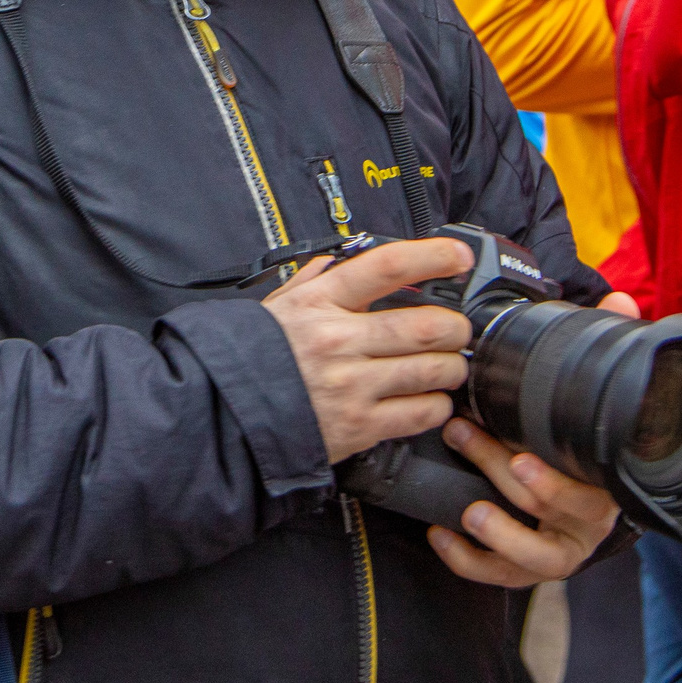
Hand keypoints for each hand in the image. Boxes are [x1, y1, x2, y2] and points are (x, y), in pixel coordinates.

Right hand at [264, 235, 473, 462]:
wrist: (224, 416)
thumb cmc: (251, 359)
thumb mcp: (276, 308)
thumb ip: (310, 281)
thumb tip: (335, 262)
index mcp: (321, 302)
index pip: (387, 267)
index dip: (432, 257)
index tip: (458, 257)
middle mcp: (339, 340)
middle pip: (426, 324)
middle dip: (455, 327)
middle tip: (456, 330)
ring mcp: (351, 384)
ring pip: (432, 369)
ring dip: (452, 368)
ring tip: (447, 367)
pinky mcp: (359, 426)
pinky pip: (421, 412)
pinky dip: (437, 406)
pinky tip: (430, 400)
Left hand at [426, 292, 638, 585]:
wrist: (585, 500)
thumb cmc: (583, 441)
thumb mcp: (593, 394)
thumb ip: (604, 346)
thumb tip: (618, 301)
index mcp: (604, 480)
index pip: (587, 487)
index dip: (556, 479)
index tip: (524, 457)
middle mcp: (586, 520)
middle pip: (550, 510)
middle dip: (504, 476)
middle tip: (466, 440)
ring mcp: (557, 547)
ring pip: (534, 554)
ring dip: (500, 532)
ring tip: (470, 510)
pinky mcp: (527, 568)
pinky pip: (502, 575)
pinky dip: (472, 561)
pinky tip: (443, 535)